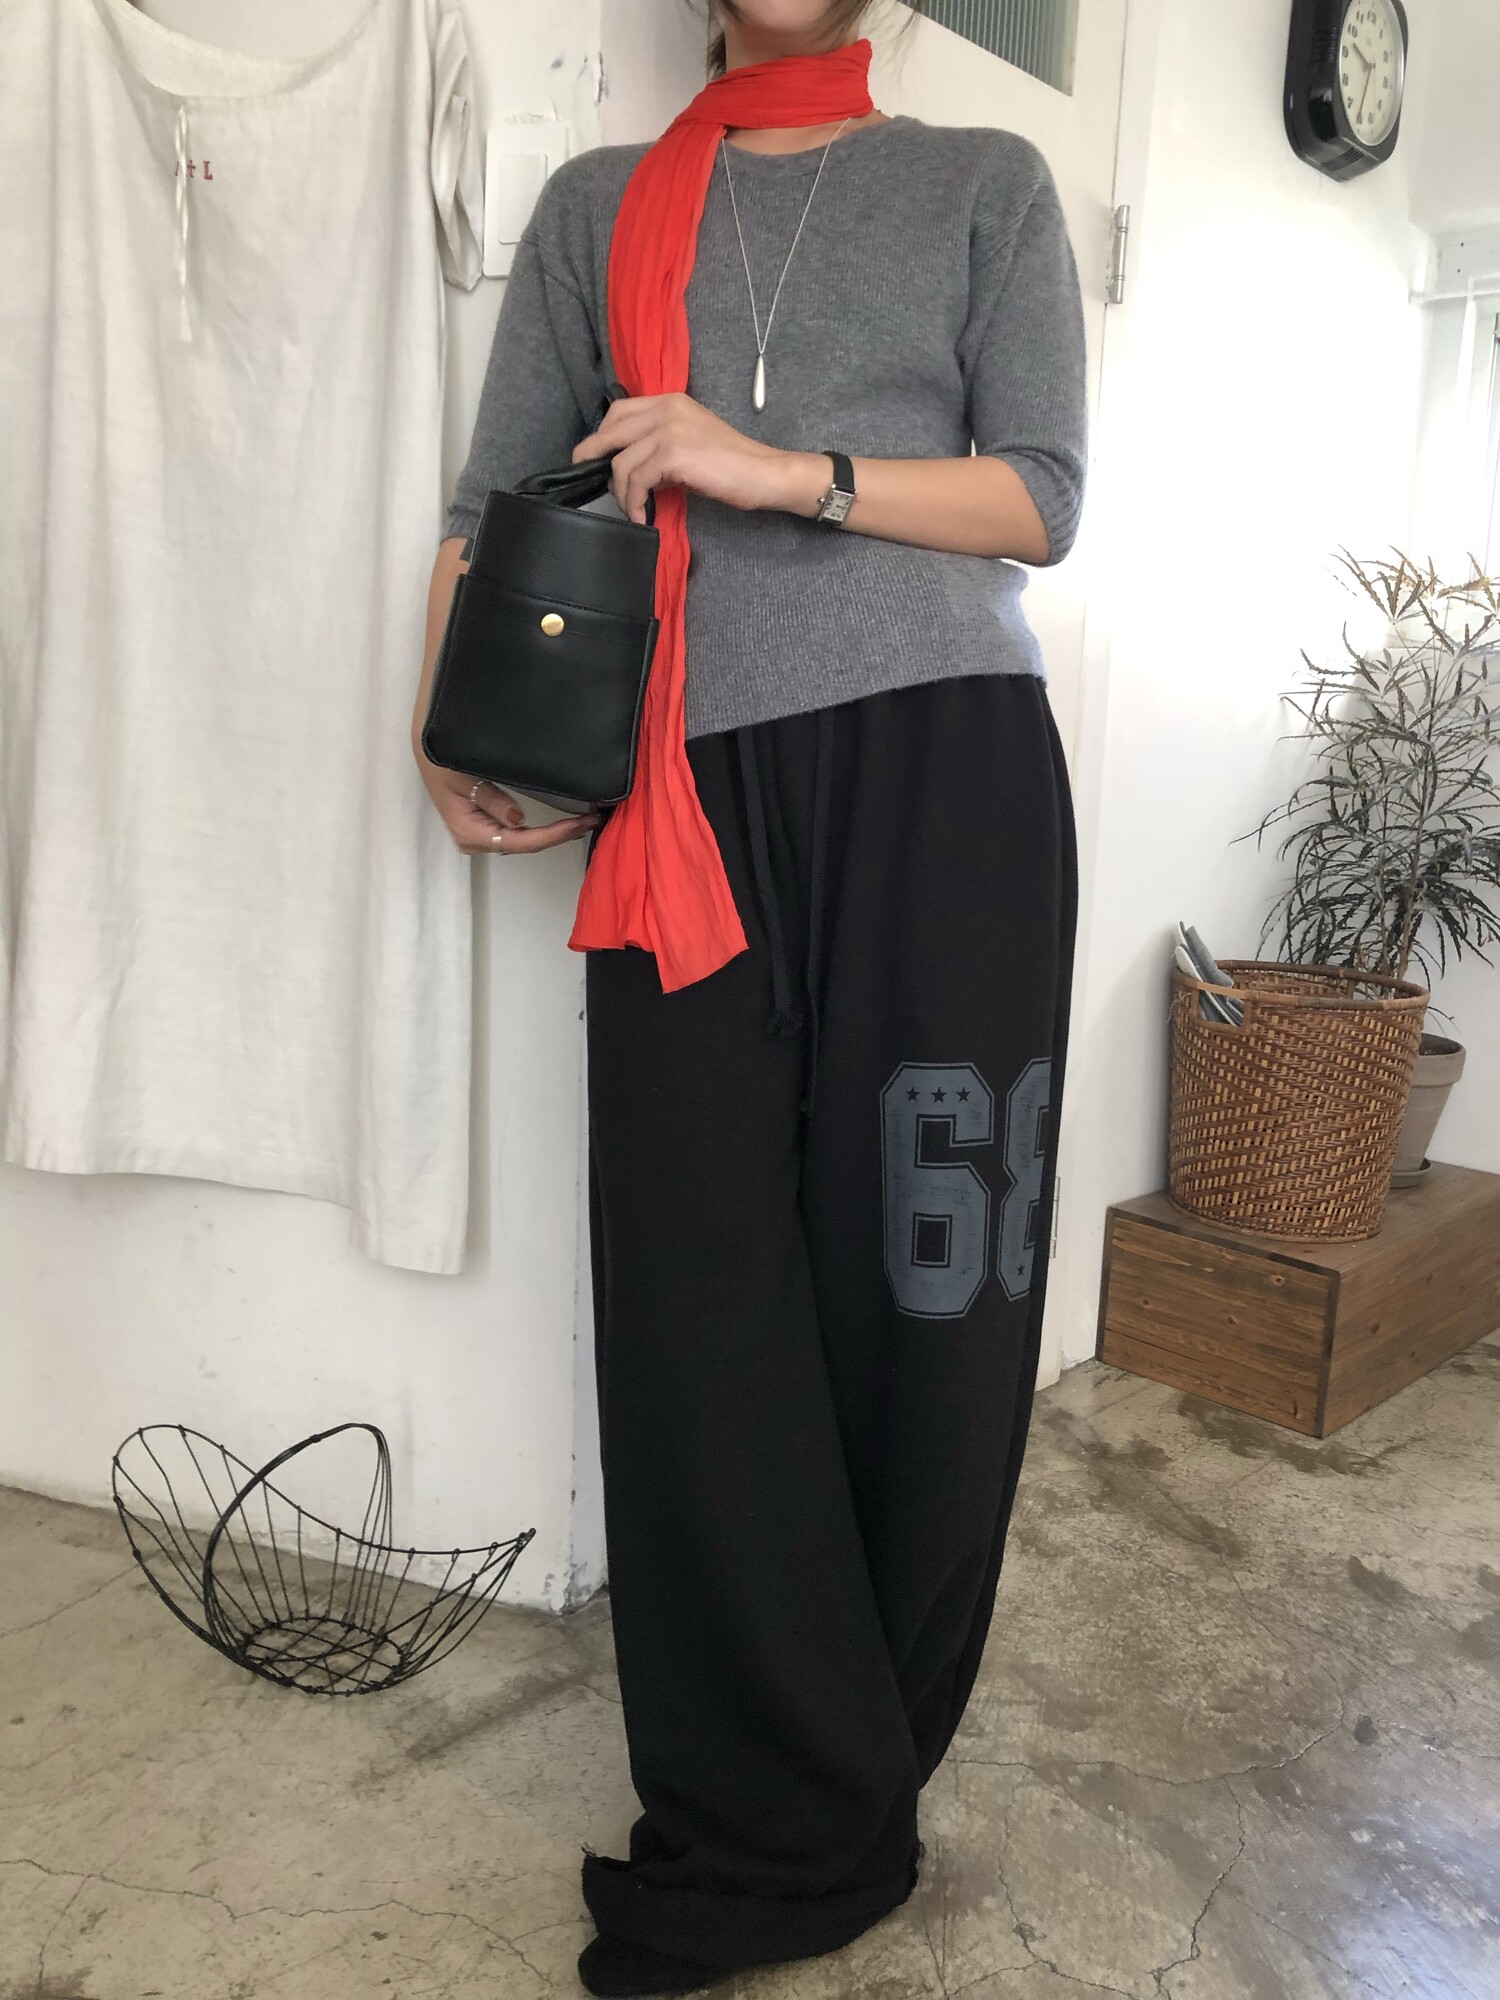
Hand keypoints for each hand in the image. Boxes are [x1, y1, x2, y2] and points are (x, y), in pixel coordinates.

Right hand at [417, 755, 599, 856]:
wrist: (426, 754)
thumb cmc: (443, 761)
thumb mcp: (466, 776)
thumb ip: (492, 798)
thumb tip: (518, 820)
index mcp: (470, 832)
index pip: (520, 841)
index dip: (553, 835)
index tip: (580, 824)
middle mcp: (476, 842)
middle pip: (525, 845)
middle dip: (559, 836)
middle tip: (592, 821)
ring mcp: (479, 837)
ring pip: (522, 842)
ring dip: (552, 834)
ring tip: (583, 823)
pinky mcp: (483, 829)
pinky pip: (516, 835)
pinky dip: (540, 831)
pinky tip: (560, 824)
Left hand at [571, 391, 814, 523]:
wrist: (763, 473)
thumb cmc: (732, 464)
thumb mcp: (690, 442)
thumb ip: (659, 444)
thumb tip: (627, 467)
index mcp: (670, 401)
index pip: (619, 411)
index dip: (601, 437)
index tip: (594, 460)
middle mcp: (666, 409)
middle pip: (610, 432)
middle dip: (592, 461)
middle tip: (595, 486)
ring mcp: (669, 429)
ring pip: (620, 463)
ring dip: (622, 493)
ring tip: (633, 510)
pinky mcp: (673, 454)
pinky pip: (636, 481)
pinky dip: (634, 503)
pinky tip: (642, 516)